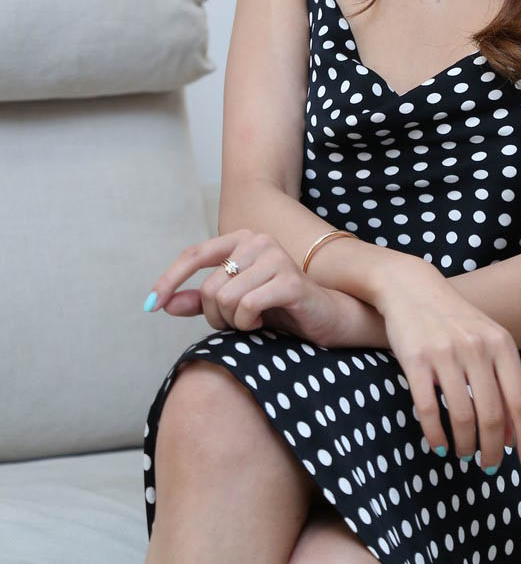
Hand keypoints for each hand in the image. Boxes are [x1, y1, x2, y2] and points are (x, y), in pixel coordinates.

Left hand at [144, 228, 346, 344]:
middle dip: (215, 317)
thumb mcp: (235, 304)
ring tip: (251, 323)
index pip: (194, 255)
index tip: (150, 305)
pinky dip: (247, 324)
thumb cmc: (280, 308)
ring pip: (225, 299)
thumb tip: (164, 303)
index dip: (169, 280)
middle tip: (235, 324)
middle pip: (208, 288)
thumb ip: (202, 301)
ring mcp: (276, 257)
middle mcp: (258, 241)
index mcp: (242, 239)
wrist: (328, 317)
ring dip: (233, 323)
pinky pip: (246, 307)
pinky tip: (263, 324)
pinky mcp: (289, 280)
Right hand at [375, 261, 520, 473]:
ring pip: (463, 416)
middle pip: (493, 415)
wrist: (411, 287)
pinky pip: (429, 408)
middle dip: (494, 449)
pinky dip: (436, 434)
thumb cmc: (454, 320)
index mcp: (501, 344)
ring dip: (465, 445)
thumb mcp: (488, 341)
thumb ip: (504, 380)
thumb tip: (516, 434)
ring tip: (464, 454)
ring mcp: (445, 353)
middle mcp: (476, 348)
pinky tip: (440, 445)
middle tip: (490, 466)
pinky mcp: (415, 359)